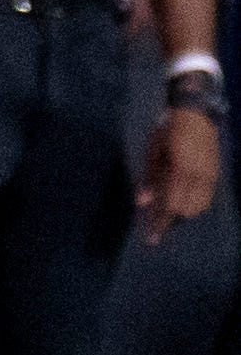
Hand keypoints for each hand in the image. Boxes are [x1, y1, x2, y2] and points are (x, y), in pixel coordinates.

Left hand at [141, 103, 221, 239]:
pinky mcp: (214, 175)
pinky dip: (192, 206)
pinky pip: (204, 199)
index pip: (170, 204)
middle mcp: (200, 176)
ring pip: (197, 207)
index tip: (151, 236)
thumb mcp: (153, 153)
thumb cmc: (168, 132)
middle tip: (154, 232)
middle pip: (184, 210)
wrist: (195, 117)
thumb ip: (149, 179)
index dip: (160, 221)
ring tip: (164, 219)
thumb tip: (140, 203)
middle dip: (169, 222)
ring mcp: (210, 176)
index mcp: (182, 169)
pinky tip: (180, 207)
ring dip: (181, 215)